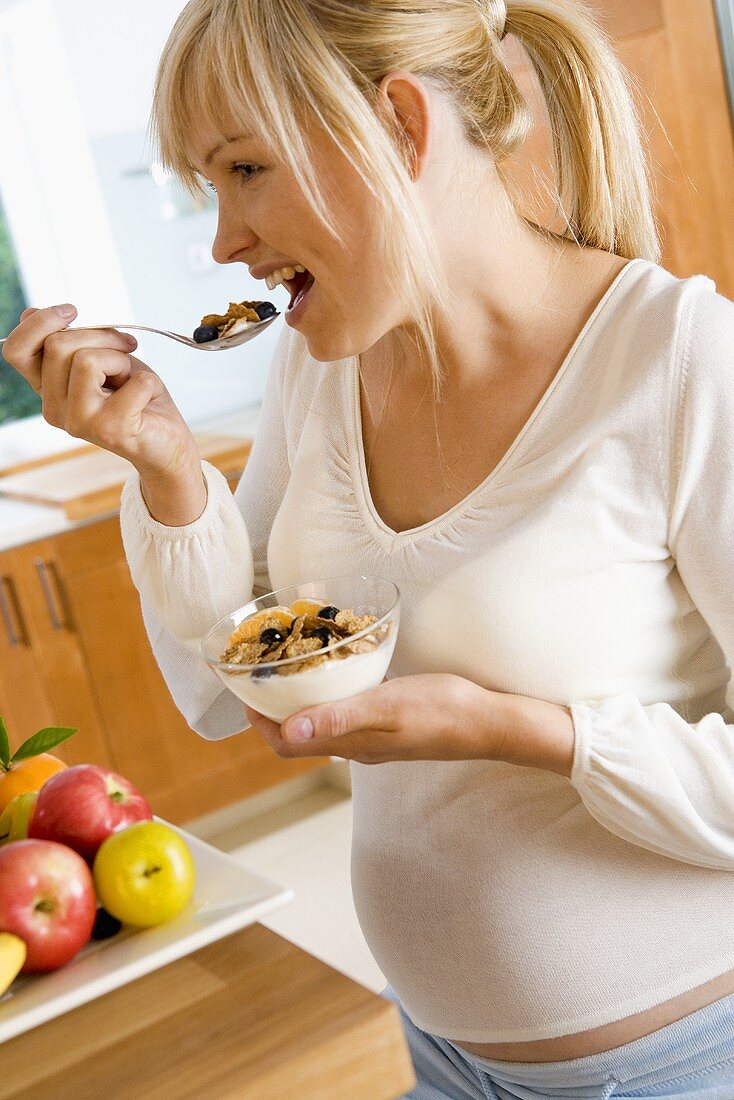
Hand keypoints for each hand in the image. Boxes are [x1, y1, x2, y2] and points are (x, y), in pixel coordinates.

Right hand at [2, 304, 196, 479]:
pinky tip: (148, 398)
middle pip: (57, 345)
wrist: (167, 440)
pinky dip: (149, 382)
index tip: (72, 311)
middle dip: (101, 335)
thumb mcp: (103, 358)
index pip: (17, 350)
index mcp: (48, 389)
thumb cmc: (137, 397)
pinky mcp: (110, 429)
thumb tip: (40, 312)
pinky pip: (132, 382)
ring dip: (122, 360)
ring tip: (134, 380)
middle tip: (127, 348)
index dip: (39, 322)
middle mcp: (55, 408)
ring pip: (86, 359)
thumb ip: (72, 341)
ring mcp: (79, 421)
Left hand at [245, 674, 510, 764]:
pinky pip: (347, 717)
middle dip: (275, 711)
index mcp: (350, 744)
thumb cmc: (441, 711)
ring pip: (323, 726)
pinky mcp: (391, 727)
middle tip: (263, 677)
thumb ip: (339, 717)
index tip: (245, 694)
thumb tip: (288, 728)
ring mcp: (375, 739)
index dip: (260, 724)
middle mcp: (356, 747)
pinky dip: (330, 699)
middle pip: (300, 736)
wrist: (488, 723)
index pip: (287, 743)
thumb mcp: (387, 707)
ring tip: (293, 672)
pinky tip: (340, 677)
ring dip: (302, 704)